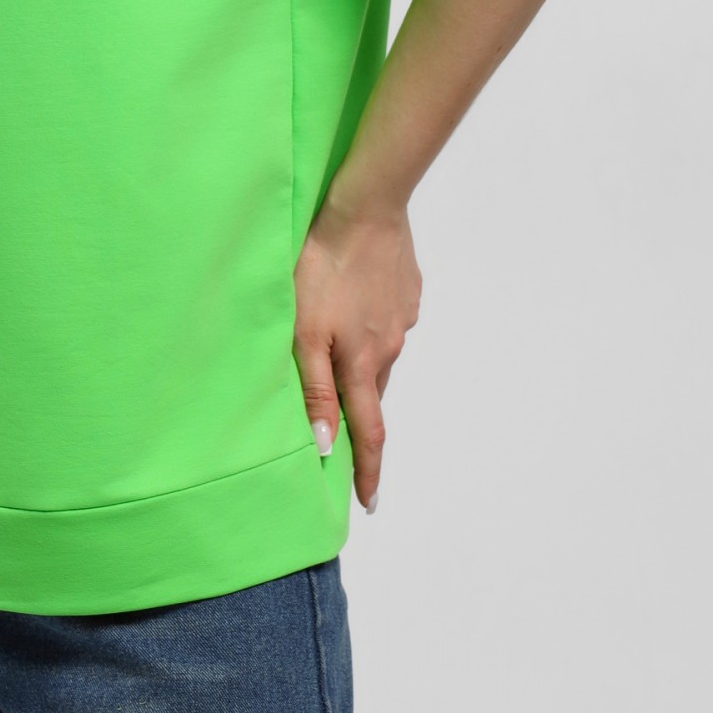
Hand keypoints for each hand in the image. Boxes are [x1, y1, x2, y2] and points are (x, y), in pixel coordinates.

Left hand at [292, 193, 422, 512]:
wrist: (366, 208)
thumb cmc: (324, 267)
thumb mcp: (304, 331)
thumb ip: (313, 388)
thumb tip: (324, 445)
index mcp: (362, 363)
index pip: (369, 432)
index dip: (369, 471)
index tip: (370, 504)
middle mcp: (389, 347)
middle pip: (373, 393)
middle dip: (361, 416)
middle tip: (344, 427)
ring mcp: (403, 318)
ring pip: (380, 355)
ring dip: (363, 364)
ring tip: (339, 348)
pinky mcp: (408, 290)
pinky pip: (388, 320)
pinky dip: (372, 324)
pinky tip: (355, 302)